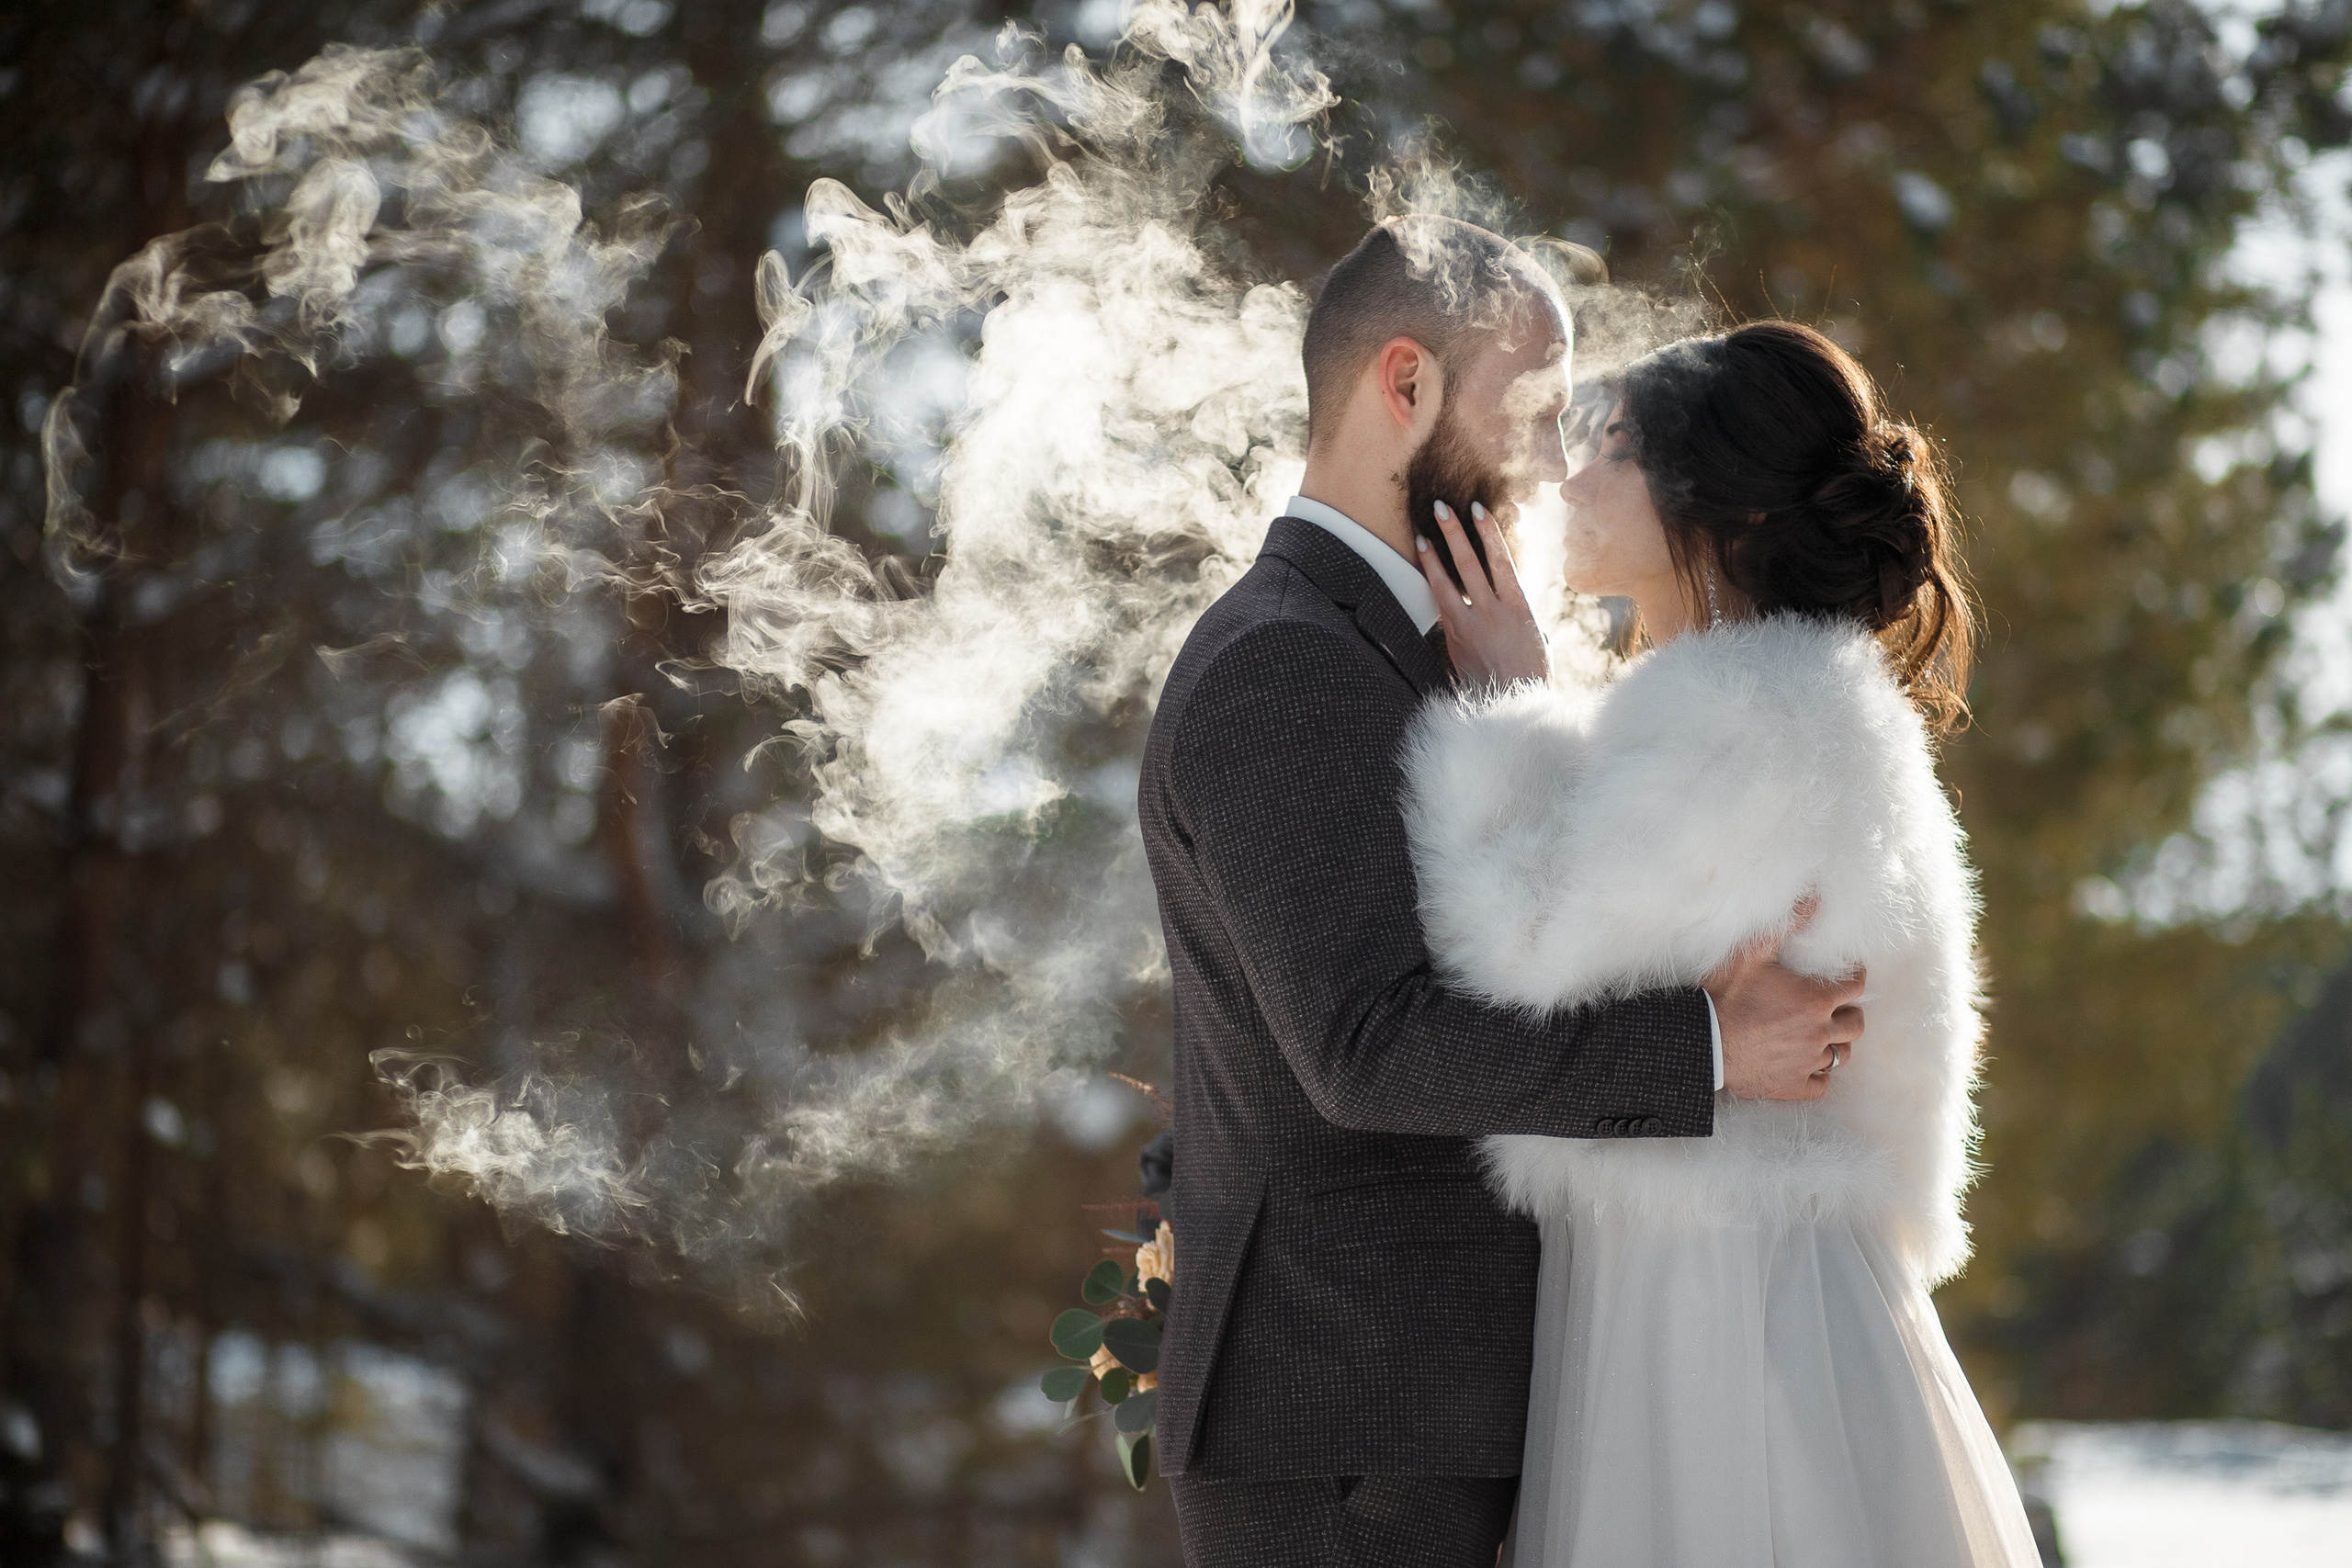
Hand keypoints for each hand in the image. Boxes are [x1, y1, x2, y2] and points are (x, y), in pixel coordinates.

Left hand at [1416, 500, 1549, 685]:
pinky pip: (1440, 606)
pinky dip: (1431, 584)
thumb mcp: (1534, 634)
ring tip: (1421, 533)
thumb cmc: (1531, 671)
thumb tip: (1504, 590)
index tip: (1477, 508)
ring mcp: (1470, 627)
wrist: (1515, 706)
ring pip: (1446, 584)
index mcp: (1520, 609)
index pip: (1502, 560)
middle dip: (1454, 533)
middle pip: (1469, 564)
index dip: (1488, 532)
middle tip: (1440, 507)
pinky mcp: (1454, 641)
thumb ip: (1516, 607)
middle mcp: (1493, 614)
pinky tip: (1424, 569)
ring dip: (1433, 556)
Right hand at [1704, 905, 1864, 1100]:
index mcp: (1816, 1000)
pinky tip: (1807, 1065)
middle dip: (1849, 1013)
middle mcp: (1819, 1032)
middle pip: (1856, 1025)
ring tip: (1822, 1036)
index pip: (1856, 987)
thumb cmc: (1725, 995)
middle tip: (1835, 1008)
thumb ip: (1788, 923)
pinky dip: (1819, 1075)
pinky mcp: (1792, 1085)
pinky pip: (1822, 1085)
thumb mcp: (1753, 952)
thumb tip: (1815, 896)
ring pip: (1842, 1056)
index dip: (1855, 978)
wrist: (1702, 1042)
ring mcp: (1807, 1062)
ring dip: (1836, 1043)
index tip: (1849, 975)